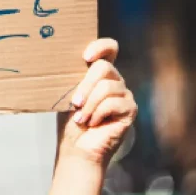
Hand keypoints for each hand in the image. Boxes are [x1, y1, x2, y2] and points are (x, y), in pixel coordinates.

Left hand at [60, 38, 136, 165]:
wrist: (77, 147)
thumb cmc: (70, 121)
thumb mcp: (68, 95)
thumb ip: (74, 78)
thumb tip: (64, 63)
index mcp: (99, 73)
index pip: (109, 48)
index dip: (100, 47)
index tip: (86, 57)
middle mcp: (114, 80)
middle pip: (104, 67)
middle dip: (85, 85)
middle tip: (75, 102)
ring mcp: (124, 94)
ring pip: (107, 86)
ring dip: (89, 104)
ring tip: (80, 117)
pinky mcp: (130, 109)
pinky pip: (114, 103)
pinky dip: (97, 113)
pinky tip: (91, 123)